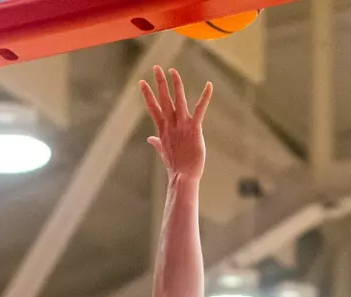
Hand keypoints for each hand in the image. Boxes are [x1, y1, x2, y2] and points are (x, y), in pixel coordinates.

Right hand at [140, 65, 212, 180]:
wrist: (184, 177)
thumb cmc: (175, 166)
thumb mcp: (164, 152)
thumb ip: (157, 143)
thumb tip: (149, 139)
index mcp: (163, 129)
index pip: (153, 108)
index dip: (147, 94)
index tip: (141, 82)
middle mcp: (171, 125)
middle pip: (163, 99)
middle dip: (159, 83)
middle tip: (156, 67)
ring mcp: (182, 126)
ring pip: (178, 100)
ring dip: (176, 85)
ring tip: (172, 71)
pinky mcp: (194, 129)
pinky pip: (200, 110)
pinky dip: (205, 97)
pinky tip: (209, 85)